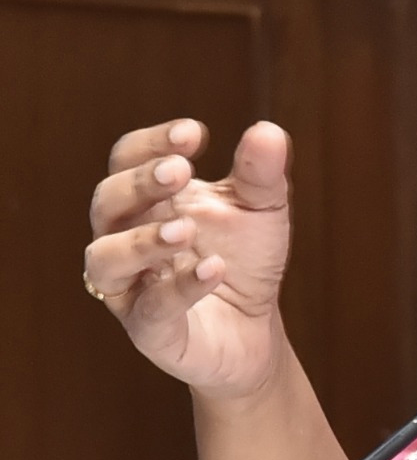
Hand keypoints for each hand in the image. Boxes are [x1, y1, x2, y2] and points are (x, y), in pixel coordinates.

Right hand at [84, 118, 292, 400]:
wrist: (256, 326)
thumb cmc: (245, 257)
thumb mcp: (263, 209)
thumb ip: (261, 173)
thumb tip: (268, 130)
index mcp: (151, 199)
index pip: (128, 158)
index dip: (151, 143)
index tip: (193, 134)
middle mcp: (127, 237)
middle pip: (107, 201)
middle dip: (139, 183)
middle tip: (180, 171)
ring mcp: (131, 285)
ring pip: (105, 258)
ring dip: (143, 239)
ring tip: (184, 229)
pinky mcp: (149, 329)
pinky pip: (150, 308)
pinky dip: (180, 287)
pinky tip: (213, 268)